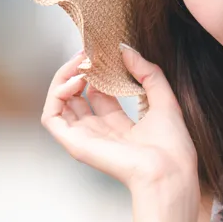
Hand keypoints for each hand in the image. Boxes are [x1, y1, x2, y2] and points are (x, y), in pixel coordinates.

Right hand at [41, 45, 197, 193]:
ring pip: (60, 104)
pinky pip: (51, 116)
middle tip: (88, 53)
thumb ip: (148, 73)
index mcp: (120, 127)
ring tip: (80, 63)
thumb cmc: (171, 146)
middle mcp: (100, 132)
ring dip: (64, 79)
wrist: (168, 170)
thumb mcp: (164, 98)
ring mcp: (85, 138)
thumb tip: (126, 50)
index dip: (98, 72)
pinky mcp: (74, 143)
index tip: (103, 53)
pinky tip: (76, 81)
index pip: (99, 94)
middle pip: (77, 97)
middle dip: (78, 71)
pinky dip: (57, 94)